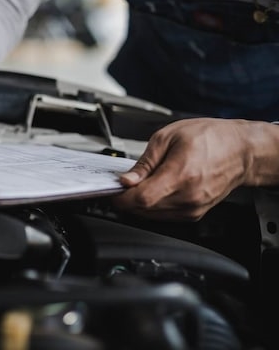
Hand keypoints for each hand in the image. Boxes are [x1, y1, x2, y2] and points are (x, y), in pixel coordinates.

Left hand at [112, 118, 278, 219]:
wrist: (241, 150)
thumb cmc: (211, 138)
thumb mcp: (168, 137)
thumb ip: (144, 162)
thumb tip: (126, 180)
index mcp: (181, 175)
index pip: (141, 199)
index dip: (121, 197)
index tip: (112, 190)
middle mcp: (189, 197)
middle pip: (144, 210)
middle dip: (128, 198)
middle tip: (124, 183)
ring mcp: (194, 208)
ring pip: (153, 216)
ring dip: (140, 204)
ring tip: (141, 183)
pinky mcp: (196, 213)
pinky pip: (165, 216)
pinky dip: (154, 206)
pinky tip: (155, 190)